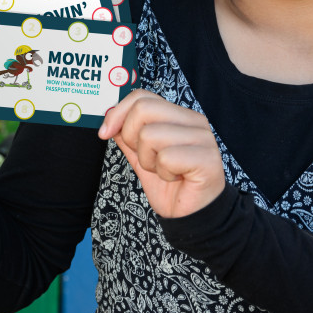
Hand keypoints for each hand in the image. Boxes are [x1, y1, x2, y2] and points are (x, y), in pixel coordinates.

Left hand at [99, 89, 224, 218]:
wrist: (192, 215)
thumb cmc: (171, 185)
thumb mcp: (141, 157)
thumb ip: (128, 137)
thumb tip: (109, 121)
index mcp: (179, 115)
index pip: (142, 96)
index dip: (117, 112)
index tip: (105, 133)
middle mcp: (194, 121)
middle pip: (143, 109)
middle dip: (131, 137)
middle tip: (145, 159)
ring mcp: (203, 138)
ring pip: (150, 135)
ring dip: (148, 161)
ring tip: (164, 171)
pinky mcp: (207, 158)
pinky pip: (166, 157)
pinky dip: (163, 173)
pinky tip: (175, 179)